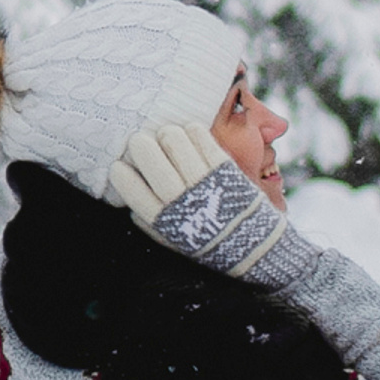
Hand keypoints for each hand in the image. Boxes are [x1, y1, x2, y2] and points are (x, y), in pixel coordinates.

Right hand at [113, 124, 312, 286]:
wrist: (258, 249)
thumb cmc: (210, 242)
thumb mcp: (172, 240)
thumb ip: (147, 219)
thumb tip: (125, 195)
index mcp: (162, 218)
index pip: (125, 181)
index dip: (120, 169)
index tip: (124, 167)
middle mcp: (181, 198)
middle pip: (145, 151)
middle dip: (140, 143)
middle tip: (145, 145)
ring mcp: (205, 181)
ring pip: (172, 137)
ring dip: (167, 133)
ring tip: (170, 139)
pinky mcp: (226, 169)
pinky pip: (200, 136)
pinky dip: (192, 130)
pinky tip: (191, 135)